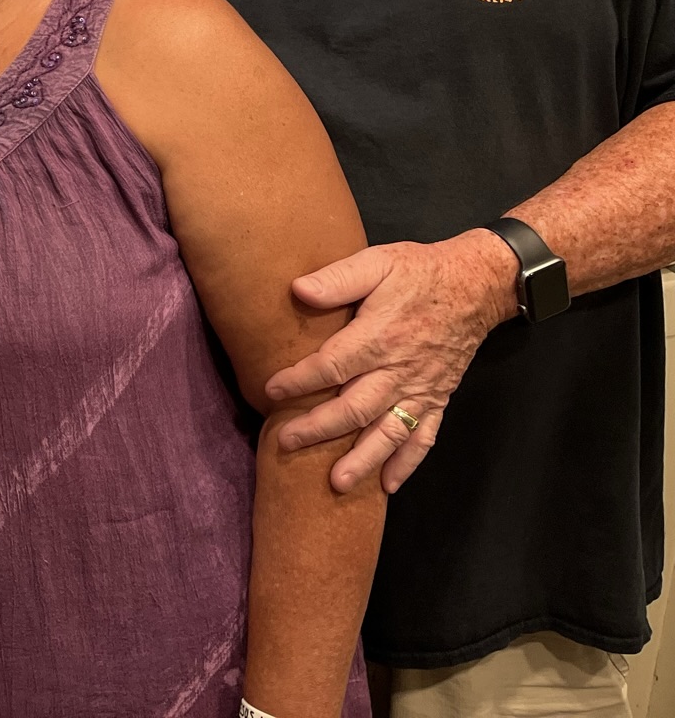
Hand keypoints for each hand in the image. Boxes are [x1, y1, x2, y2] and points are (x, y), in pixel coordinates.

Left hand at [265, 230, 519, 492]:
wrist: (477, 285)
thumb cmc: (421, 272)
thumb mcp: (377, 262)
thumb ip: (338, 278)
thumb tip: (298, 290)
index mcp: (380, 336)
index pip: (331, 366)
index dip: (299, 381)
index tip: (270, 391)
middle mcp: (400, 370)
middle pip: (355, 409)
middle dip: (319, 429)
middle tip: (285, 444)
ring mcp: (421, 389)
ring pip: (389, 432)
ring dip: (363, 459)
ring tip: (337, 483)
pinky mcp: (439, 398)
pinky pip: (424, 437)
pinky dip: (407, 463)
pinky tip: (388, 485)